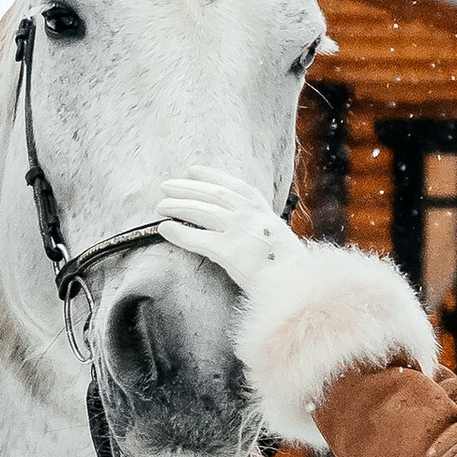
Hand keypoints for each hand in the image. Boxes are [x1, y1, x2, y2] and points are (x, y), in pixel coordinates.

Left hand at [152, 171, 298, 298]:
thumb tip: (253, 219)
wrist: (296, 285)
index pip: (235, 186)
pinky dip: (179, 232)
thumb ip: (264, 226)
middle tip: (166, 185)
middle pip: (213, 194)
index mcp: (263, 212)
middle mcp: (251, 215)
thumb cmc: (290, 270)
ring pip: (202, 211)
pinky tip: (165, 229)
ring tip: (161, 206)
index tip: (193, 170)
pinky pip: (197, 238)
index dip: (211, 176)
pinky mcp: (228, 249)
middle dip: (187, 188)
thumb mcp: (280, 238)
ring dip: (178, 206)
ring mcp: (239, 230)